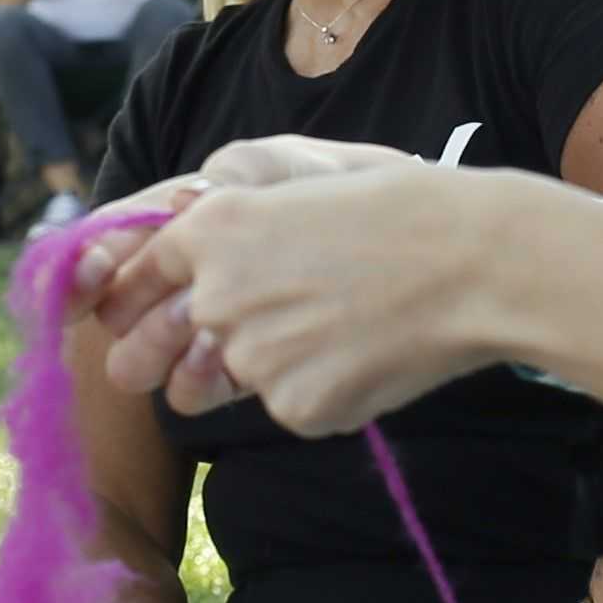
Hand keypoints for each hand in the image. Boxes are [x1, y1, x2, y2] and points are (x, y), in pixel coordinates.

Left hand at [89, 154, 501, 422]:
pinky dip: (322, 392)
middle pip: (138, 354)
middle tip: (194, 360)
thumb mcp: (298, 193)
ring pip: (222, 385)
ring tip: (328, 335)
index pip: (127, 282)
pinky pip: (288, 409)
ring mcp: (252, 359)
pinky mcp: (294, 409)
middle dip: (154, 361)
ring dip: (256, 372)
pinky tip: (370, 355)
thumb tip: (186, 266)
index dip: (132, 302)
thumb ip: (229, 233)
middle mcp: (215, 296)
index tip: (147, 315)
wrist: (475, 263)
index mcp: (210, 229)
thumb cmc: (401, 212)